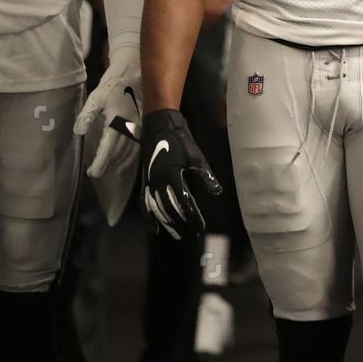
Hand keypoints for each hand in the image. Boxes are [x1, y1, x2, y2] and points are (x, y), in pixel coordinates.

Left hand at [74, 49, 140, 179]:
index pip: (108, 150)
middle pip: (120, 154)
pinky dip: (128, 154)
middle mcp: (131, 127)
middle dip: (108, 165)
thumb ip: (87, 116)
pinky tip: (123, 157)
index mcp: (118, 122)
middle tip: (97, 172)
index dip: (100, 163)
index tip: (92, 173)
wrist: (134, 71)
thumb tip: (79, 133)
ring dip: (119, 162)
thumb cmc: (113, 84)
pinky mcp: (144, 124)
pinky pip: (136, 145)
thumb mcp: (96, 98)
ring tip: (109, 167)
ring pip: (130, 151)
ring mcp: (139, 127)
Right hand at [141, 108, 221, 239]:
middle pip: (170, 209)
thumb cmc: (180, 140)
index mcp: (172, 176)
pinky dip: (149, 218)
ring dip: (168, 223)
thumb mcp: (196, 157)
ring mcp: (150, 184)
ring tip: (178, 235)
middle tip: (192, 234)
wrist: (159, 127)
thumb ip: (205, 176)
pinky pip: (145, 204)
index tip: (200, 227)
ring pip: (158, 209)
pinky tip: (153, 230)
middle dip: (182, 223)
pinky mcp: (146, 182)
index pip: (183, 202)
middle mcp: (158, 183)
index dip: (192, 216)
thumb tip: (216, 192)